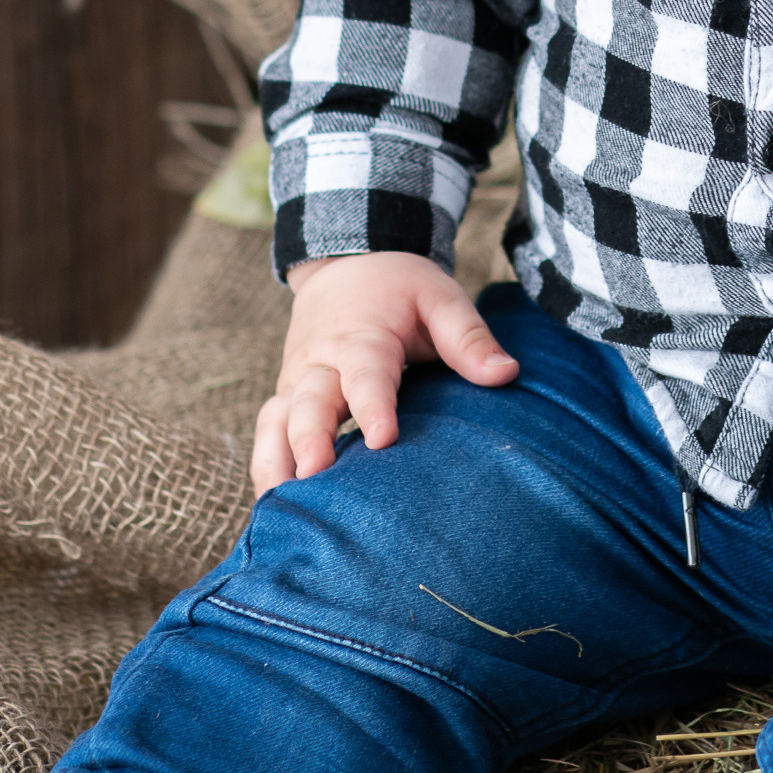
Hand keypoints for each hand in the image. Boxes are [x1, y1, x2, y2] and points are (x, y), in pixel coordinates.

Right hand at [251, 250, 519, 491]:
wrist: (346, 264)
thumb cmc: (398, 287)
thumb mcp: (439, 296)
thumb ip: (469, 337)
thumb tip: (506, 374)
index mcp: (362, 338)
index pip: (366, 374)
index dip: (372, 405)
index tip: (382, 438)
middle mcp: (321, 364)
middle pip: (309, 403)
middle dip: (309, 441)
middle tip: (315, 478)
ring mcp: (297, 382)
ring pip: (275, 422)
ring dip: (275, 462)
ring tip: (281, 507)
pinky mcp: (286, 398)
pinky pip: (268, 433)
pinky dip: (266, 466)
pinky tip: (275, 506)